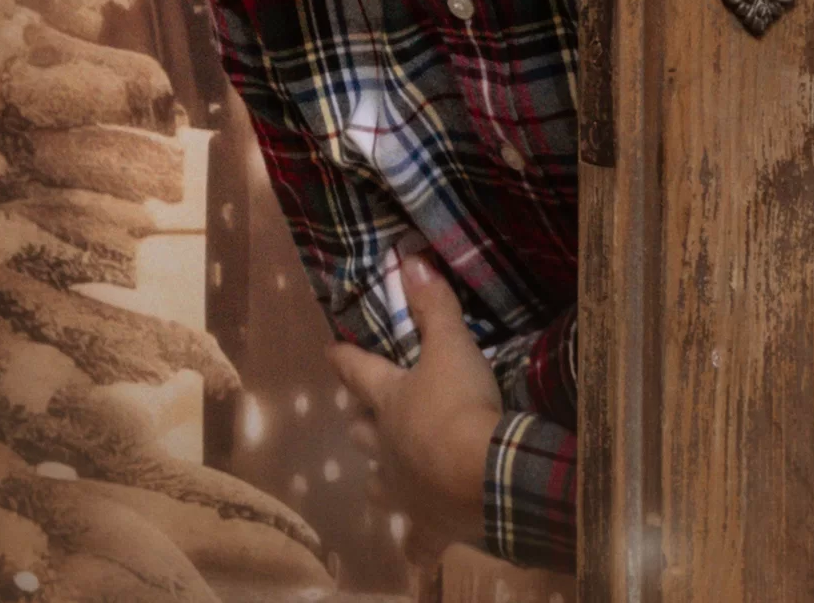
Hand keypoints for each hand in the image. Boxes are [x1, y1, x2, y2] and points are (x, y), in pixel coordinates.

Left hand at [327, 254, 501, 568]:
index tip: (330, 351)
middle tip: (361, 417)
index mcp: (389, 401)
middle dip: (361, 423)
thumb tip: (410, 259)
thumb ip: (433, 305)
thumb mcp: (451, 346)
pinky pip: (419, 543)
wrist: (483, 477)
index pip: (357, 372)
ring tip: (384, 478)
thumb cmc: (461, 404)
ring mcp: (404, 491)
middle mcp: (387, 448)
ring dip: (381, 479)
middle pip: (364, 434)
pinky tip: (416, 554)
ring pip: (379, 487)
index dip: (344, 359)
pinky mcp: (430, 526)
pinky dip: (417, 546)